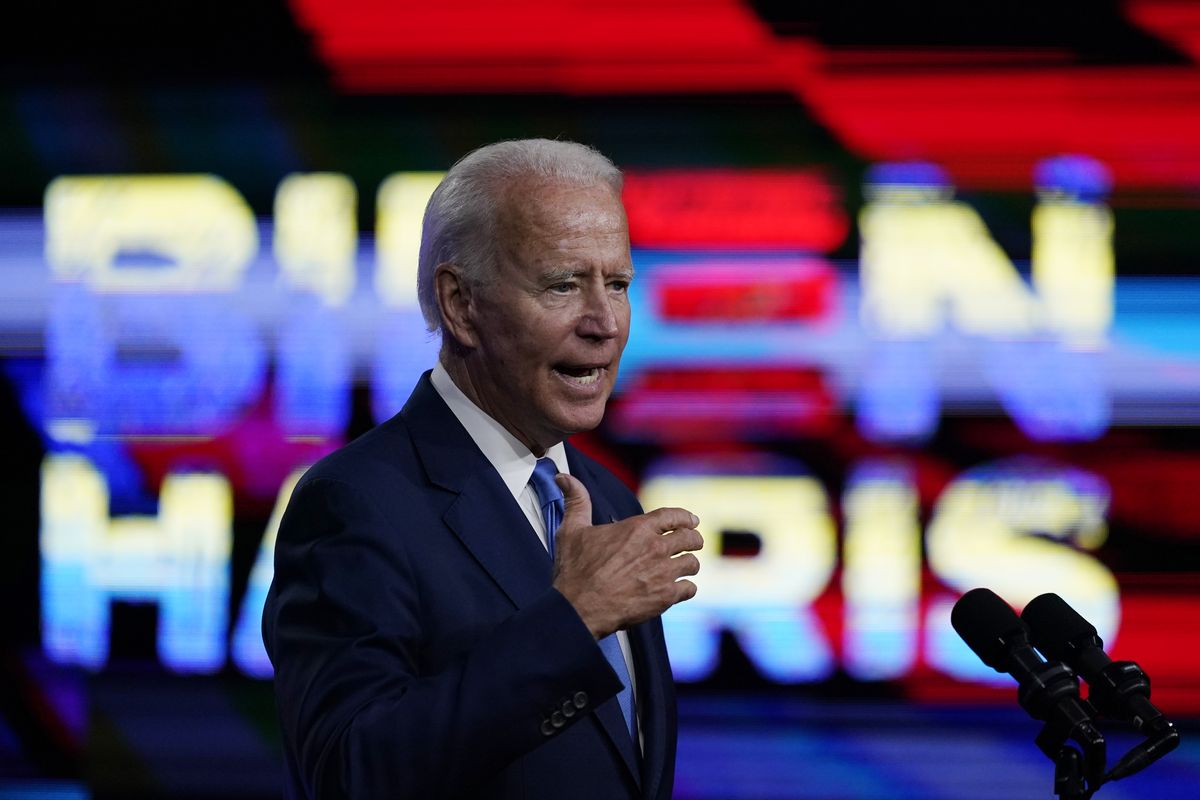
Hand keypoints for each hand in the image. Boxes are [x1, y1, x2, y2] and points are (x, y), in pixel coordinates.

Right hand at [550, 473, 702, 638]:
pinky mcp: (665, 597)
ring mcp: (663, 573)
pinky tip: (679, 589)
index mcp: (637, 528)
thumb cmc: (576, 570)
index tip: (692, 521)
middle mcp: (655, 548)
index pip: (673, 516)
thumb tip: (564, 478)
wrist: (580, 607)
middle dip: (693, 540)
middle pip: (690, 538)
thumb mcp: (572, 530)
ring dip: (689, 565)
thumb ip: (576, 501)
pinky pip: (689, 589)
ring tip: (684, 568)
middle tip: (692, 544)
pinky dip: (686, 588)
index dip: (685, 517)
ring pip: (692, 564)